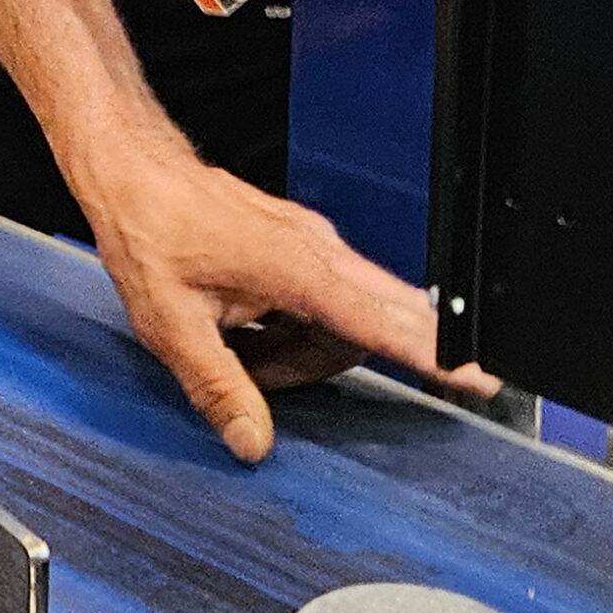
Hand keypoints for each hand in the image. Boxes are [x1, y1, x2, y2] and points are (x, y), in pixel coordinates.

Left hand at [76, 143, 494, 461]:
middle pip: (376, 322)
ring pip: (345, 321)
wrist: (133, 171)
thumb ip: (218, 386)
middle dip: (359, 362)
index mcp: (295, 268)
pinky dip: (293, 333)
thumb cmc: (149, 230)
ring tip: (241, 362)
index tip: (480, 375)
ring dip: (304, 355)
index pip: (380, 320)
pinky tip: (244, 338)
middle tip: (349, 379)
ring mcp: (310, 245)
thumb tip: (253, 442)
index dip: (430, 353)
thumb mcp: (170, 323)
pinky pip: (322, 305)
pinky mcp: (298, 247)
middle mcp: (317, 252)